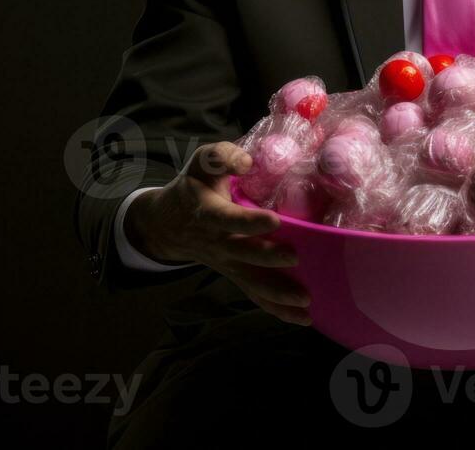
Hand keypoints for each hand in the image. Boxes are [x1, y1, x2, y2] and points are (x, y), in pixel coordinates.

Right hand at [124, 141, 311, 325]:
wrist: (169, 223)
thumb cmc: (194, 186)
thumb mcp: (202, 162)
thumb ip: (222, 156)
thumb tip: (247, 162)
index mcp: (209, 214)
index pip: (228, 220)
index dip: (249, 222)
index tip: (274, 220)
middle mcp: (218, 243)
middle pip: (243, 255)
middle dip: (268, 258)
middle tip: (294, 257)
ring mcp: (227, 263)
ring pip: (251, 282)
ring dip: (277, 294)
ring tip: (305, 301)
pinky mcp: (236, 274)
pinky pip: (255, 294)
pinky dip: (277, 309)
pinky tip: (303, 318)